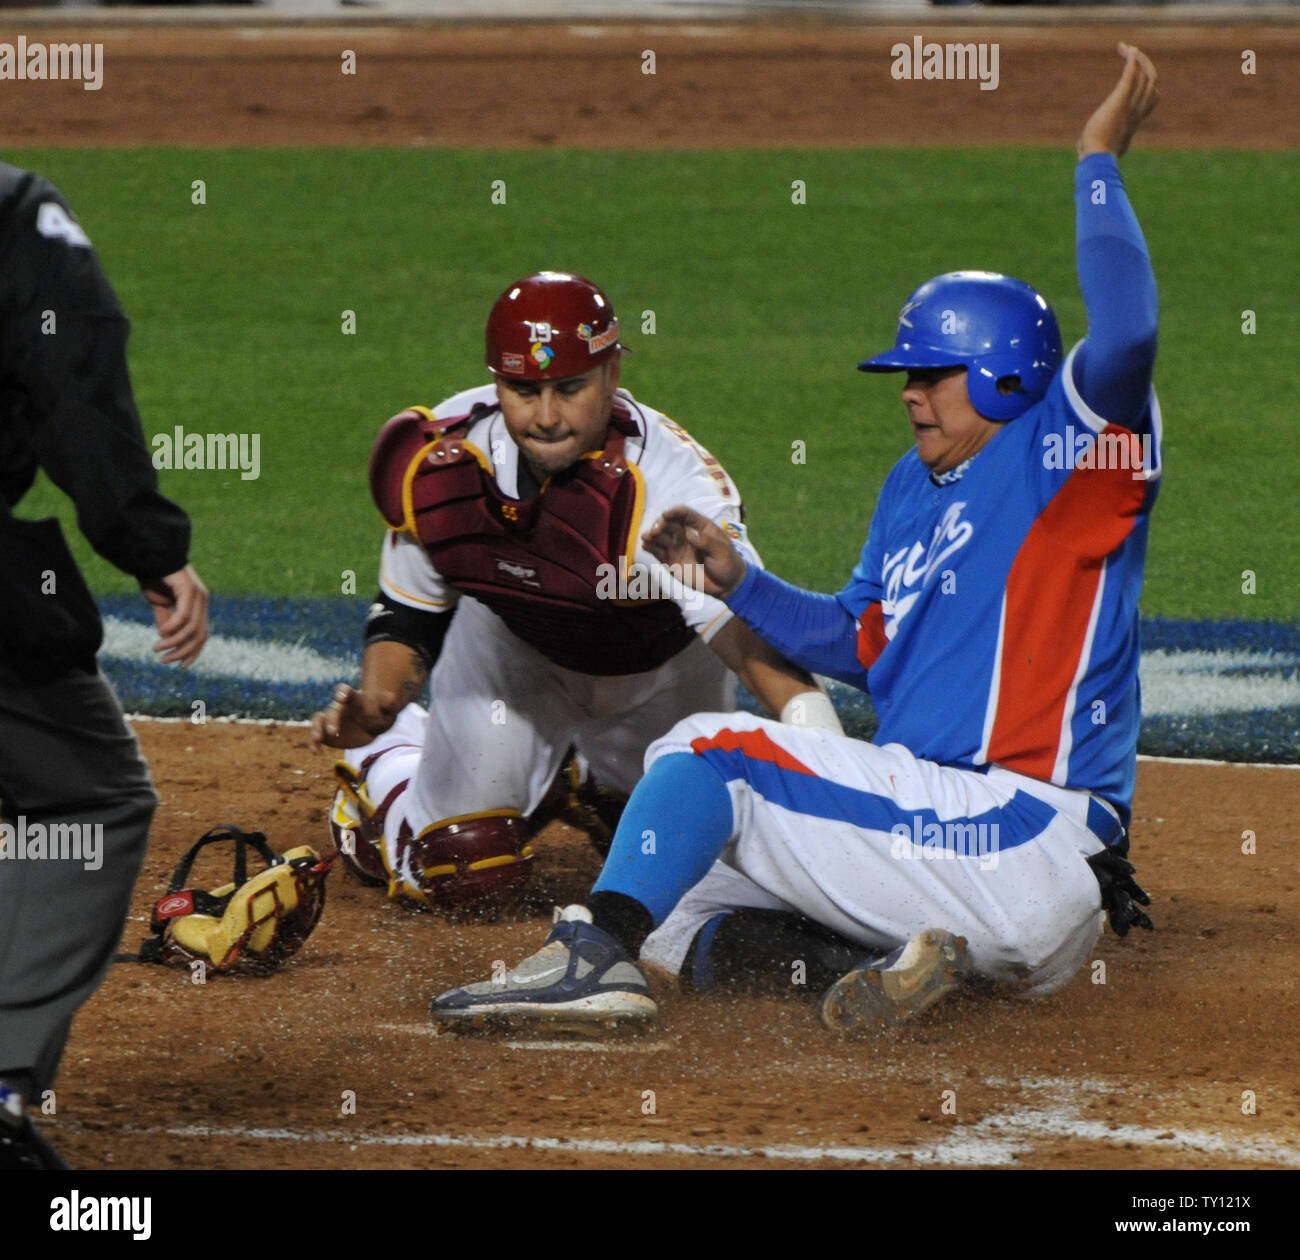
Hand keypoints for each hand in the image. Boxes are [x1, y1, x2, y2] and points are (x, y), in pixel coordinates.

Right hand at [140, 564, 208, 666]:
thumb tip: (167, 639)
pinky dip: (173, 628)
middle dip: (183, 652)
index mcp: (199, 605)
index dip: (193, 652)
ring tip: (157, 650)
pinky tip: (162, 635)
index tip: (181, 666)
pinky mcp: (189, 589)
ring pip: (192, 629)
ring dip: (174, 643)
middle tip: (165, 661)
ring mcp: (198, 595)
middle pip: (200, 635)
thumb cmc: (154, 578)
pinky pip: (184, 616)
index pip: (202, 635)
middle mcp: (202, 601)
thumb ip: (166, 621)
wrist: (148, 556)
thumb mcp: (160, 604)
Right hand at [311, 683, 401, 749]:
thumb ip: (388, 703)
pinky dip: (314, 743)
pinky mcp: (328, 733)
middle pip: (332, 710)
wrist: (376, 721)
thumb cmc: (382, 711)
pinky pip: (317, 736)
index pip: (344, 690)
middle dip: (331, 719)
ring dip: (316, 729)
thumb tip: (392, 699)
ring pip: (318, 720)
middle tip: (332, 731)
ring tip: (317, 739)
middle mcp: (339, 707)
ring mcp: (332, 720)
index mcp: (353, 698)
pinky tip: (316, 752)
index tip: (341, 697)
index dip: (342, 693)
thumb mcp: (389, 707)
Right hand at [642, 506, 746, 599]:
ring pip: (661, 537)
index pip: (685, 514)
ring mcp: (678, 547)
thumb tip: (689, 534)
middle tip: (656, 531)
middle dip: (661, 524)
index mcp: (701, 526)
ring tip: (646, 537)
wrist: (726, 585)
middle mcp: (687, 534)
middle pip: (670, 524)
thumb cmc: (728, 564)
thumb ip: (707, 543)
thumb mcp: (722, 552)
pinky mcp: (672, 561)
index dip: (674, 512)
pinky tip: (645, 545)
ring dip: (653, 535)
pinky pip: (658, 552)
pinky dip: (651, 548)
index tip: (666, 515)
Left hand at [1078, 43, 1158, 159]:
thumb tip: (1084, 149)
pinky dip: (1131, 61)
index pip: (1152, 98)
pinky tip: (1128, 50)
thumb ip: (1098, 143)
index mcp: (1135, 121)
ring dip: (1137, 59)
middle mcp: (1137, 110)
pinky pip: (1131, 76)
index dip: (1148, 83)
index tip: (1137, 74)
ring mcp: (1130, 105)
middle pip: (1151, 80)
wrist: (1097, 160)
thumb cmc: (1096, 160)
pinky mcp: (1119, 101)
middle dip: (1145, 64)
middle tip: (1132, 53)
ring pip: (1145, 75)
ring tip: (1127, 48)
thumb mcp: (1102, 149)